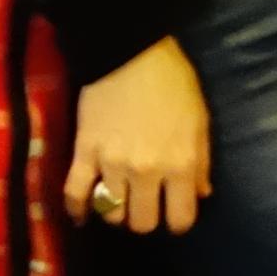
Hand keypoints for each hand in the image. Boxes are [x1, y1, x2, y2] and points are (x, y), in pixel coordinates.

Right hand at [64, 36, 210, 233]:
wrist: (131, 52)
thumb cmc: (173, 84)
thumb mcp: (200, 121)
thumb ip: (201, 162)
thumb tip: (201, 195)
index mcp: (181, 164)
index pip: (180, 219)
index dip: (179, 221)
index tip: (174, 213)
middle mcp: (147, 172)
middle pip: (142, 223)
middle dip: (146, 218)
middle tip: (145, 205)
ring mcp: (112, 164)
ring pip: (111, 214)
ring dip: (116, 211)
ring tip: (119, 199)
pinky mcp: (84, 153)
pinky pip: (75, 194)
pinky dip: (77, 210)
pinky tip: (82, 216)